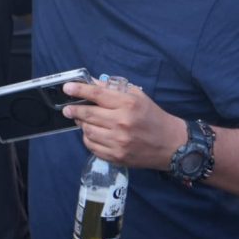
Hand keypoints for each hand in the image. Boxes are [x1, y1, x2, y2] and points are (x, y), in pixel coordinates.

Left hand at [62, 80, 186, 169]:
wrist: (172, 145)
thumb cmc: (152, 117)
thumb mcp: (137, 96)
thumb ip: (113, 89)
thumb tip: (90, 82)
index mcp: (128, 104)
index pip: (97, 94)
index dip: (79, 90)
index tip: (66, 88)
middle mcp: (122, 122)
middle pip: (88, 114)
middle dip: (73, 109)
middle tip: (67, 108)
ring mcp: (119, 142)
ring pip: (87, 131)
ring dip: (82, 124)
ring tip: (82, 120)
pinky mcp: (117, 156)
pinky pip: (92, 146)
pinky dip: (88, 139)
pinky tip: (92, 134)